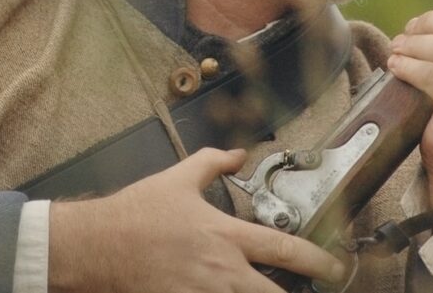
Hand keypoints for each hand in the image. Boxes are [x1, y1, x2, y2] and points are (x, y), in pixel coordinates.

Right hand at [48, 147, 345, 291]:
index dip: (318, 260)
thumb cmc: (136, 214)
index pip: (284, 249)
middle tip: (314, 288)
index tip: (334, 267)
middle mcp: (221, 271)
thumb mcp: (178, 178)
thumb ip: (213, 163)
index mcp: (225, 236)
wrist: (98, 244)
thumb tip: (238, 154)